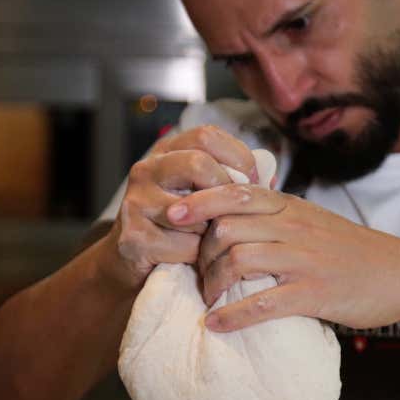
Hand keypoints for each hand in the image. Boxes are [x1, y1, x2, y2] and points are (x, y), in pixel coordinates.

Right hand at [106, 125, 258, 288]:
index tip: (252, 183)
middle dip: (226, 192)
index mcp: (165, 153)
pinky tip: (197, 259)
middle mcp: (146, 170)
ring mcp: (136, 203)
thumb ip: (227, 180)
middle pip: (197, 163)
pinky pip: (186, 244)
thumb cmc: (179, 228)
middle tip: (237, 214)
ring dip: (213, 231)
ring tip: (213, 241)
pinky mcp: (134, 237)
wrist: (132, 265)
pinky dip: (200, 256)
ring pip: (194, 210)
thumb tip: (267, 179)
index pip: (206, 135)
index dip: (237, 157)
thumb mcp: (201, 194)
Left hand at [166, 184, 399, 330]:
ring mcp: (303, 261)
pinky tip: (217, 324)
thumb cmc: (354, 251)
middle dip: (200, 251)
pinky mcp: (313, 294)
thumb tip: (234, 218)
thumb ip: (278, 215)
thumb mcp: (314, 220)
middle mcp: (293, 227)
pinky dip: (233, 315)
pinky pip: (262, 303)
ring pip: (239, 260)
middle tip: (193, 272)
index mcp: (291, 207)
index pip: (235, 192)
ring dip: (212, 283)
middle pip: (227, 227)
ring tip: (207, 299)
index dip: (199, 200)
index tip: (173, 212)